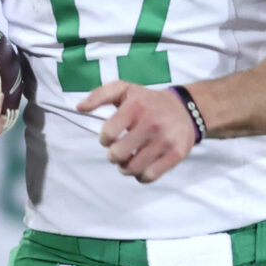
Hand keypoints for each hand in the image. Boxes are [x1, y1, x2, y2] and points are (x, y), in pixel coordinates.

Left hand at [80, 80, 197, 183]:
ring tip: (128, 161)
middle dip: (114, 156)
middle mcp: (151, 124)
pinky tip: (142, 167)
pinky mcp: (175, 154)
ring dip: (125, 168)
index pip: (108, 134)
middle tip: (119, 151)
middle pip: (118, 155)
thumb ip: (99, 95)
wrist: (186, 109)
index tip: (111, 138)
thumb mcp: (125, 89)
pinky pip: (149, 176)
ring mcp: (164, 141)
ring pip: (133, 168)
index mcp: (136, 107)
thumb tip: (79, 107)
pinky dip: (141, 176)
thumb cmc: (149, 101)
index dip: (105, 140)